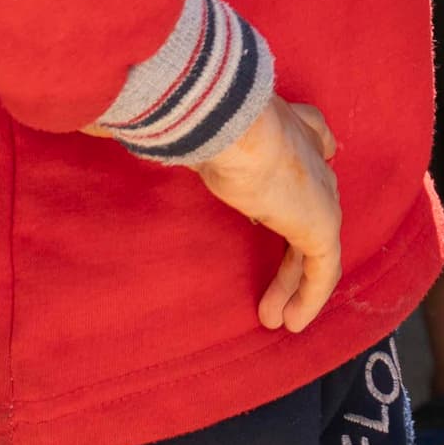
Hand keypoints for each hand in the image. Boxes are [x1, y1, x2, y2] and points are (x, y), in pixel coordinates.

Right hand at [192, 98, 344, 332]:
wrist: (229, 124)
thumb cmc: (204, 122)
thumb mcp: (198, 129)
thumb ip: (189, 141)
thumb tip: (121, 139)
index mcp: (291, 126)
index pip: (312, 149)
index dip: (301, 178)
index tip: (272, 212)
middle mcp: (312, 156)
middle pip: (310, 207)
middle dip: (291, 252)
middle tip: (270, 289)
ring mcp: (320, 192)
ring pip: (312, 245)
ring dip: (293, 284)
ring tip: (274, 318)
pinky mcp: (321, 223)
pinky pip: (322, 268)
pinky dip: (309, 296)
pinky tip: (292, 322)